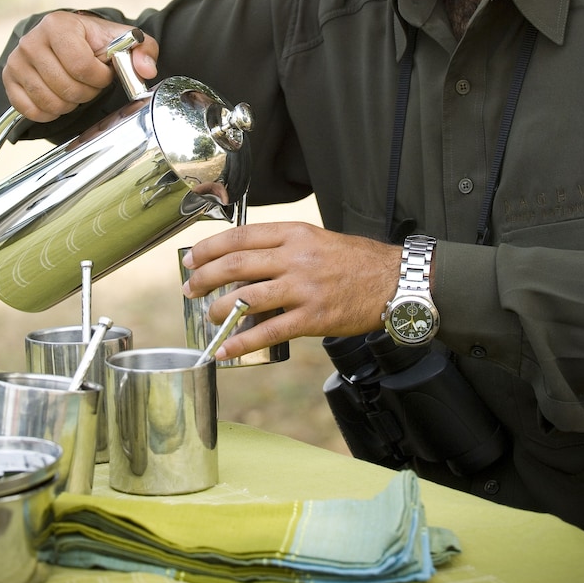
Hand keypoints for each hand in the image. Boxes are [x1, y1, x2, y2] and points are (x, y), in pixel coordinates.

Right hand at [2, 10, 159, 121]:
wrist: (68, 40)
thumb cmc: (97, 42)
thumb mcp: (125, 40)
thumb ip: (144, 51)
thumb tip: (146, 71)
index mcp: (59, 25)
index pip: (81, 66)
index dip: (99, 78)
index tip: (104, 73)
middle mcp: (31, 41)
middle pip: (66, 87)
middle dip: (87, 92)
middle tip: (91, 83)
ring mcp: (16, 61)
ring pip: (50, 102)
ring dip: (70, 104)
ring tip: (76, 88)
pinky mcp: (9, 80)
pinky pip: (32, 111)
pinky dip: (50, 112)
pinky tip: (60, 98)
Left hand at [181, 221, 400, 359]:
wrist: (393, 281)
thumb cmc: (355, 261)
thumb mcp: (317, 239)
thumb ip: (283, 247)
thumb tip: (244, 264)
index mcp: (295, 234)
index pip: (241, 236)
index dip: (209, 247)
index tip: (191, 258)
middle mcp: (296, 257)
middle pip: (236, 264)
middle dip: (205, 277)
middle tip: (190, 288)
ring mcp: (304, 288)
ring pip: (247, 297)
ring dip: (219, 308)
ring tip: (208, 315)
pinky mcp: (313, 317)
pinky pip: (270, 331)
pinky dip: (242, 340)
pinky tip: (226, 348)